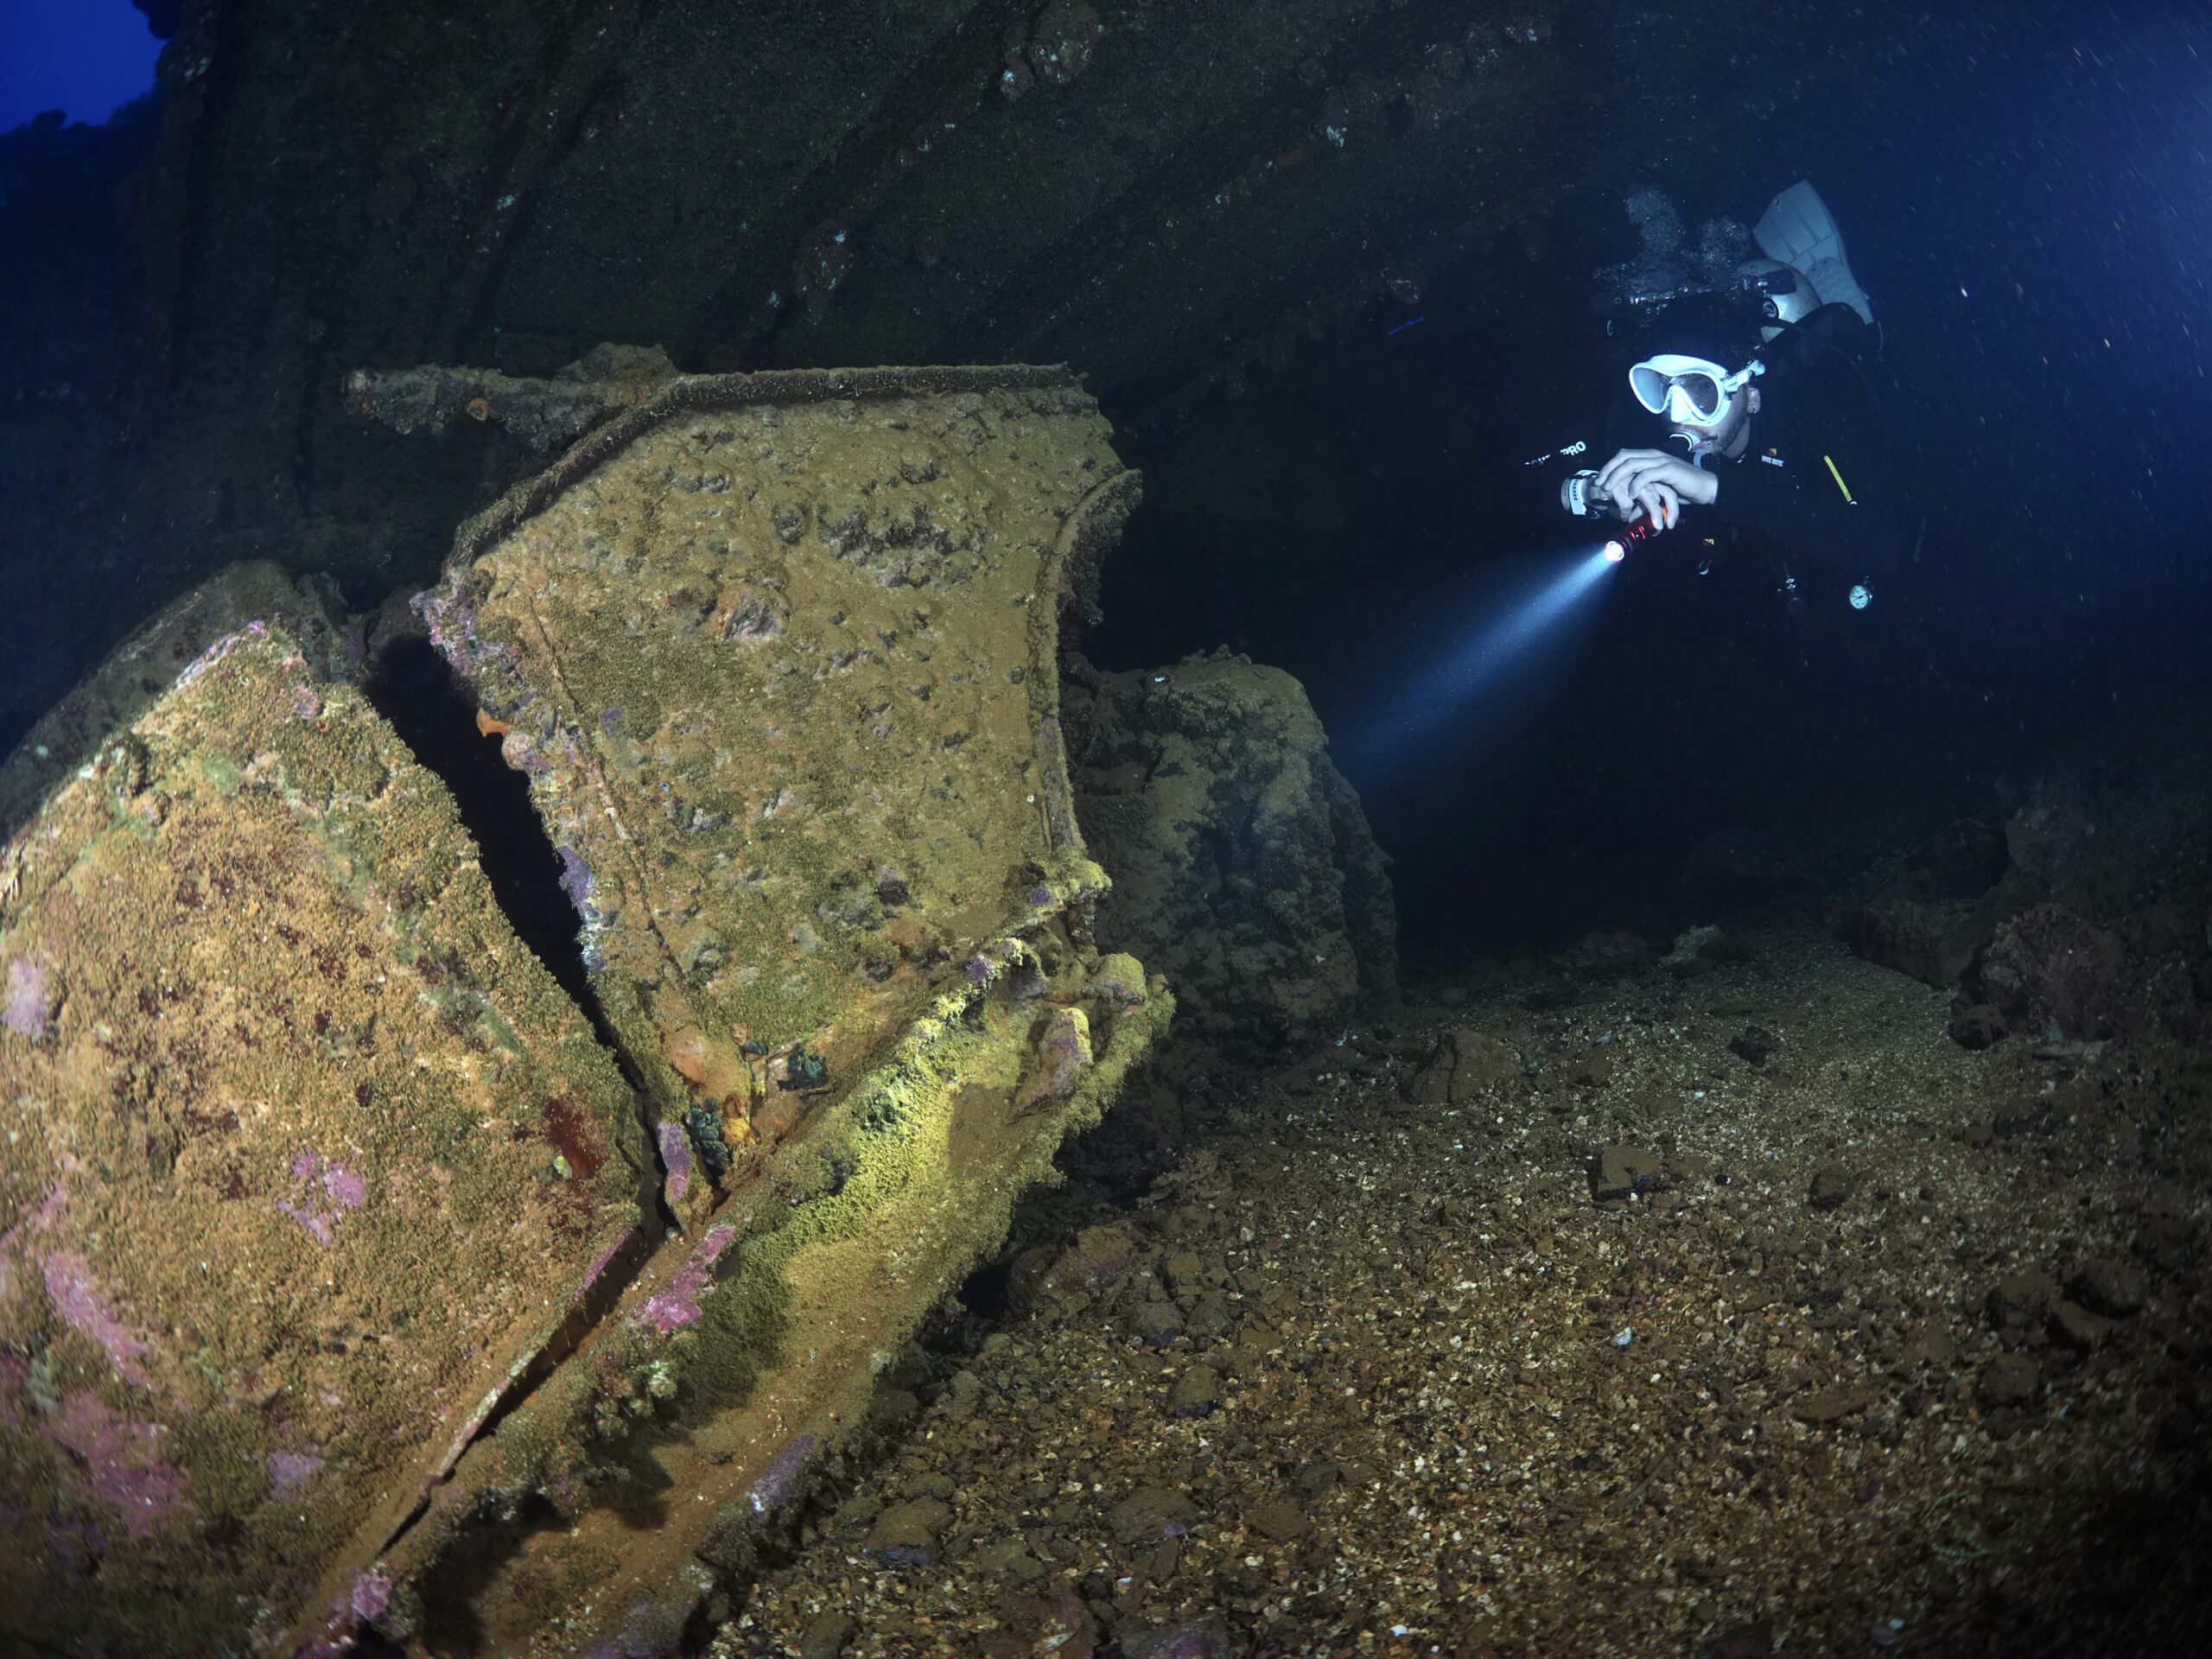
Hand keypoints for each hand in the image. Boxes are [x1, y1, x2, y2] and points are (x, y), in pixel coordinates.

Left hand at [1592, 449, 1716, 530]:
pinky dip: (1635, 484)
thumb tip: (1627, 501)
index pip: (1624, 455)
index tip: (1599, 479)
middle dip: (1608, 470)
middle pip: (1624, 457)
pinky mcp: (1668, 470)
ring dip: (1617, 476)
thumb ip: (1643, 489)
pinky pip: (1646, 474)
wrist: (1705, 488)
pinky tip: (1630, 494)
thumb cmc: (1682, 488)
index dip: (1610, 465)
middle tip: (1599, 484)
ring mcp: (1661, 461)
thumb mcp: (1658, 487)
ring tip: (1609, 489)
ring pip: (1632, 464)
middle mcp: (1654, 455)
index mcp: (1650, 456)